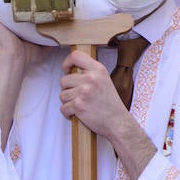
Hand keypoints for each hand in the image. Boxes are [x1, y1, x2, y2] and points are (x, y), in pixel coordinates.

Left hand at [60, 51, 155, 173]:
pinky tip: (78, 114)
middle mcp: (91, 78)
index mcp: (98, 70)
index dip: (67, 62)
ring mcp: (84, 91)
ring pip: (62, 95)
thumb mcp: (104, 81)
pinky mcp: (78, 105)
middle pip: (64, 80)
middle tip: (79, 97)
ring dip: (68, 102)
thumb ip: (90, 74)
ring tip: (81, 106)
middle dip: (68, 90)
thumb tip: (70, 70)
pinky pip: (63, 108)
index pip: (76, 55)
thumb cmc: (110, 104)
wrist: (118, 123)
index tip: (67, 70)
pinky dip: (68, 113)